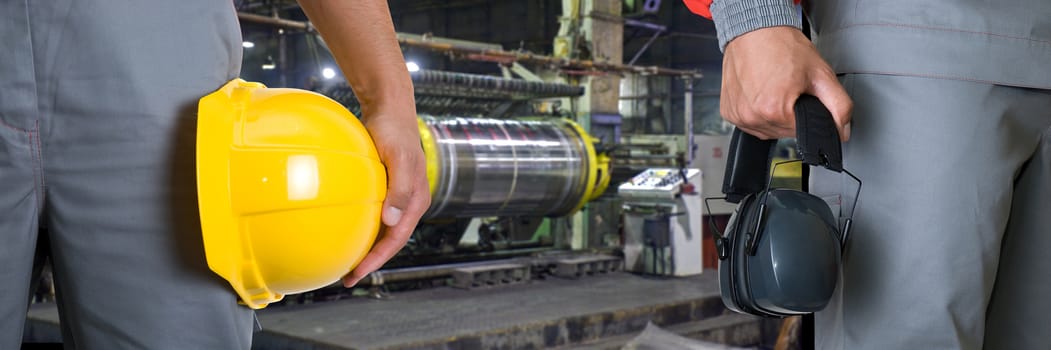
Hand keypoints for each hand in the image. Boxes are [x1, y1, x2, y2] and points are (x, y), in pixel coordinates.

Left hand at [342, 110, 430, 286]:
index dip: (378, 259)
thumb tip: (392, 222)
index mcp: (416, 201)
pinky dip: (362, 226)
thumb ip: (400, 190)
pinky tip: (345, 229)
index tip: (358, 272)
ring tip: (346, 261)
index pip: (397, 238)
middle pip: (390, 240)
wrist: (389, 109)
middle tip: (348, 277)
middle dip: (371, 260)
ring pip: (382, 229)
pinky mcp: (386, 188)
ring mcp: (397, 196)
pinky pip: (373, 213)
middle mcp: (408, 203)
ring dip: (367, 246)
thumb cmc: (394, 131)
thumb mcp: (399, 159)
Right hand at [720, 26, 851, 140]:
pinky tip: (760, 93)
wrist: (755, 30)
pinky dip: (757, 112)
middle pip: (783, 132)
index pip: (802, 131)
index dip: (807, 114)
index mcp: (775, 110)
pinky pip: (750, 123)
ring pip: (767, 130)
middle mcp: (752, 116)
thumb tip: (843, 131)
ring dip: (774, 115)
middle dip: (790, 114)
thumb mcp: (821, 74)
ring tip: (773, 89)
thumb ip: (839, 106)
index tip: (802, 95)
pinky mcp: (728, 112)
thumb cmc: (783, 46)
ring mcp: (738, 116)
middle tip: (788, 88)